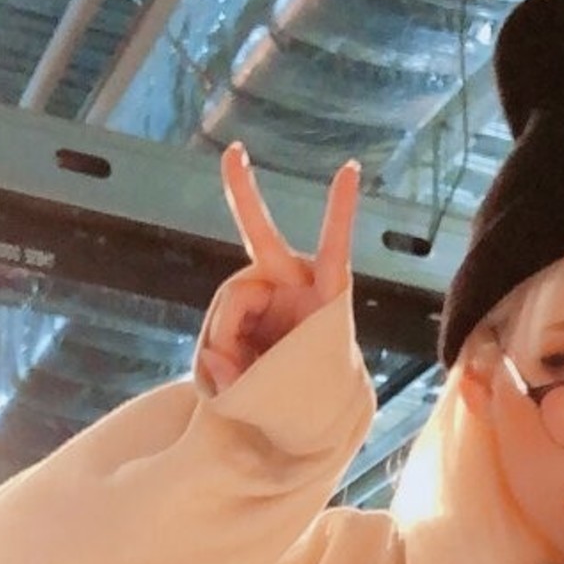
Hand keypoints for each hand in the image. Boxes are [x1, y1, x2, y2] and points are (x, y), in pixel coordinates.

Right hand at [199, 143, 360, 392]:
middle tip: (232, 153)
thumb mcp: (283, 390)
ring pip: (231, 304)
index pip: (335, 253)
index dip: (340, 213)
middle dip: (245, 195)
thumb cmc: (303, 395)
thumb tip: (213, 355)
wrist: (299, 410)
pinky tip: (226, 364)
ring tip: (243, 373)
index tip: (349, 170)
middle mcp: (294, 286)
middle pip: (262, 239)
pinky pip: (224, 319)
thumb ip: (247, 373)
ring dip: (229, 340)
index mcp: (325, 298)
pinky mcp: (247, 309)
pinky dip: (220, 342)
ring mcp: (267, 294)